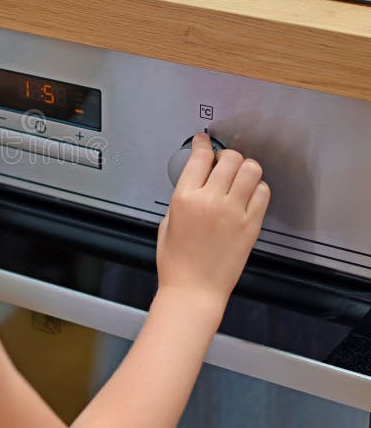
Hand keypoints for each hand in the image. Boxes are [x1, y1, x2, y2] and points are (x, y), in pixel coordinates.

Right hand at [157, 133, 270, 312]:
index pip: (200, 156)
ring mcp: (233, 212)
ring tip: (239, 176)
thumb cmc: (177, 263)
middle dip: (226, 155)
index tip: (204, 141)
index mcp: (184, 198)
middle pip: (230, 158)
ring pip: (251, 170)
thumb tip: (196, 181)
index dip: (203, 143)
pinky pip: (263, 193)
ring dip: (245, 168)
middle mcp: (210, 201)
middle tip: (223, 162)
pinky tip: (248, 194)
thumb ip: (182, 197)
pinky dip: (258, 188)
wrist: (193, 290)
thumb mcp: (167, 222)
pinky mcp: (251, 225)